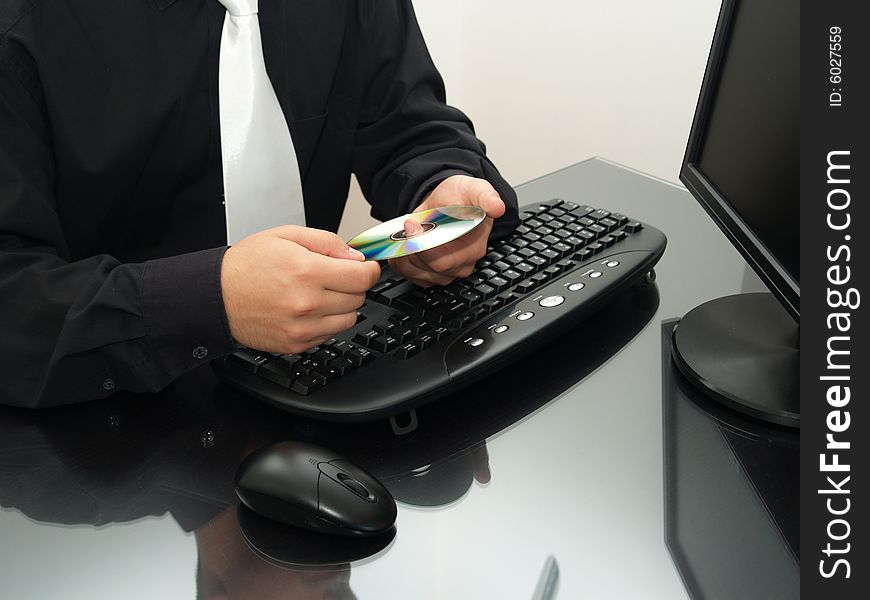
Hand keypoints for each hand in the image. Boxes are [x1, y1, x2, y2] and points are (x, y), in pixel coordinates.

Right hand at [221, 226, 380, 353]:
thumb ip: (327, 242)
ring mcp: (303, 328)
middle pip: (358, 298)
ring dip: (342, 306)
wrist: (216, 297)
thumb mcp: (286, 235)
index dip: (369, 270)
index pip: (362, 277)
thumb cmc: (247, 266)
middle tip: (336, 276)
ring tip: (320, 293)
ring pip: (349, 319)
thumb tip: (355, 257)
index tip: (366, 267)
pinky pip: (330, 334)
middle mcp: (307, 303)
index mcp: (307, 272)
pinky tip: (308, 309)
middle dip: (353, 285)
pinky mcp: (297, 344)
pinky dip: (326, 322)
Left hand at [389, 175, 504, 286]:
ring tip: (406, 233)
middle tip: (407, 226)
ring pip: (418, 273)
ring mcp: (447, 272)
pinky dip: (402, 261)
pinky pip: (411, 275)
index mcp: (474, 247)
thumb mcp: (473, 188)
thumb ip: (485, 196)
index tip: (413, 224)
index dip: (423, 245)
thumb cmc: (459, 197)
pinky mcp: (432, 275)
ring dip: (406, 253)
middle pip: (430, 268)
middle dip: (414, 247)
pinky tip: (405, 244)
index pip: (444, 260)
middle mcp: (462, 264)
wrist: (446, 202)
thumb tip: (497, 206)